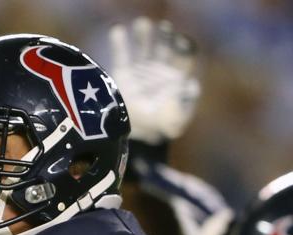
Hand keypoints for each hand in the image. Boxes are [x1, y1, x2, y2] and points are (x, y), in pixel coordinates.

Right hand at [109, 17, 199, 144]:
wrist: (134, 136)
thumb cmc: (158, 127)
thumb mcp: (175, 122)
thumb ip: (185, 107)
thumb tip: (191, 85)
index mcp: (176, 78)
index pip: (184, 57)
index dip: (184, 48)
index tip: (181, 42)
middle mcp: (159, 70)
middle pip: (165, 48)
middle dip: (166, 37)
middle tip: (164, 27)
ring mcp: (141, 71)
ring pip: (144, 48)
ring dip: (144, 35)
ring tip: (142, 23)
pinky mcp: (122, 74)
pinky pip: (121, 55)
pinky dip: (120, 42)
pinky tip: (118, 30)